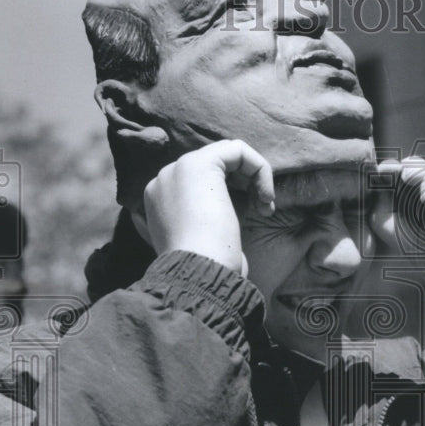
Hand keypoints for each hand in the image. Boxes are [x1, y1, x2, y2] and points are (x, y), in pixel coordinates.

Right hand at [136, 140, 274, 276]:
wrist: (198, 276)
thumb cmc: (207, 269)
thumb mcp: (206, 241)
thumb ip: (209, 219)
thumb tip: (229, 208)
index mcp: (158, 202)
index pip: (200, 184)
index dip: (231, 195)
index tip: (250, 219)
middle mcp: (162, 182)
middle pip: (214, 168)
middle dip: (245, 185)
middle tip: (262, 210)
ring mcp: (176, 170)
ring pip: (227, 155)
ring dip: (254, 177)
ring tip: (265, 206)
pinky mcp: (199, 164)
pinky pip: (238, 149)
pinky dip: (259, 168)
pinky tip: (265, 196)